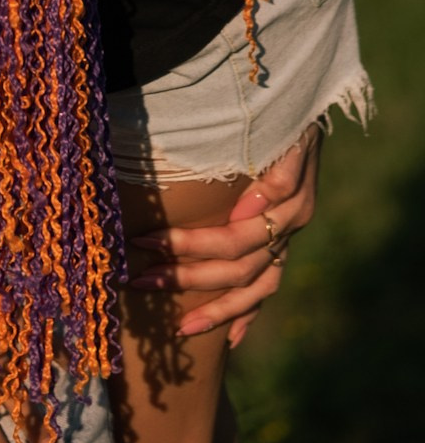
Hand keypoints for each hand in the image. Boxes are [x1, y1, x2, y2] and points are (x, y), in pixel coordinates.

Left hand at [126, 128, 320, 343]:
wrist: (302, 101)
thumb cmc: (281, 112)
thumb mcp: (283, 130)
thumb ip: (276, 172)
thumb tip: (249, 212)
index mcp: (287, 205)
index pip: (231, 240)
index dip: (187, 245)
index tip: (143, 242)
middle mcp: (287, 230)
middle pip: (235, 269)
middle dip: (185, 277)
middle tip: (139, 280)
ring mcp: (286, 243)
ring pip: (251, 289)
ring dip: (213, 310)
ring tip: (177, 329)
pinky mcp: (282, 248)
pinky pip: (267, 289)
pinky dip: (248, 315)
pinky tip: (230, 340)